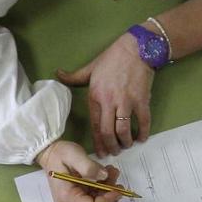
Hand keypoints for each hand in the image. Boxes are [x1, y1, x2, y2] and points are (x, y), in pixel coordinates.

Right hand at [35, 140, 124, 201]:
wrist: (50, 153)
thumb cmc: (59, 154)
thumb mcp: (74, 155)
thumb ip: (89, 167)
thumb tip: (104, 176)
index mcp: (67, 197)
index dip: (108, 200)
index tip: (118, 188)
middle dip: (109, 193)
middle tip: (114, 174)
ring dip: (108, 188)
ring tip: (111, 171)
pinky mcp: (77, 198)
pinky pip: (94, 197)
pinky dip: (102, 187)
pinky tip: (105, 174)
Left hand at [57, 32, 153, 156]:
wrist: (136, 48)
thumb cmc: (112, 58)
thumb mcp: (90, 68)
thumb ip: (74, 76)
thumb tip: (57, 74)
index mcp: (95, 96)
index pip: (95, 125)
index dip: (98, 142)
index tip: (100, 152)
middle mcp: (110, 101)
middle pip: (108, 132)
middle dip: (111, 146)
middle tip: (114, 152)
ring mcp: (127, 101)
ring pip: (124, 130)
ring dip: (125, 142)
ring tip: (126, 145)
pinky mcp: (142, 100)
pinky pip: (143, 121)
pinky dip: (143, 133)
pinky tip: (141, 138)